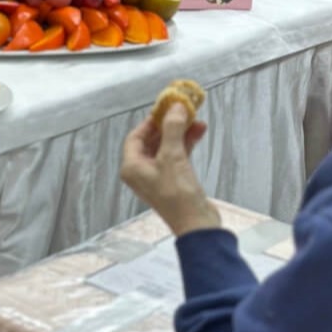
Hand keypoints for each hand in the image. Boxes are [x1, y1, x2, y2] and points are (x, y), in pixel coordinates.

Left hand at [120, 104, 220, 236]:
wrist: (197, 224)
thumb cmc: (178, 195)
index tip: (164, 109)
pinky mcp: (175, 179)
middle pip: (152, 140)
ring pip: (167, 146)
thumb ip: (173, 129)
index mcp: (132, 168)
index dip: (150, 121)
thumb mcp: (172, 156)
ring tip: (195, 118)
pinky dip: (187, 143)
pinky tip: (199, 131)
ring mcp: (159, 176)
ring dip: (181, 132)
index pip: (135, 136)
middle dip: (169, 124)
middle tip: (181, 110)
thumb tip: (176, 107)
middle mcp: (142, 172)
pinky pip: (178, 155)